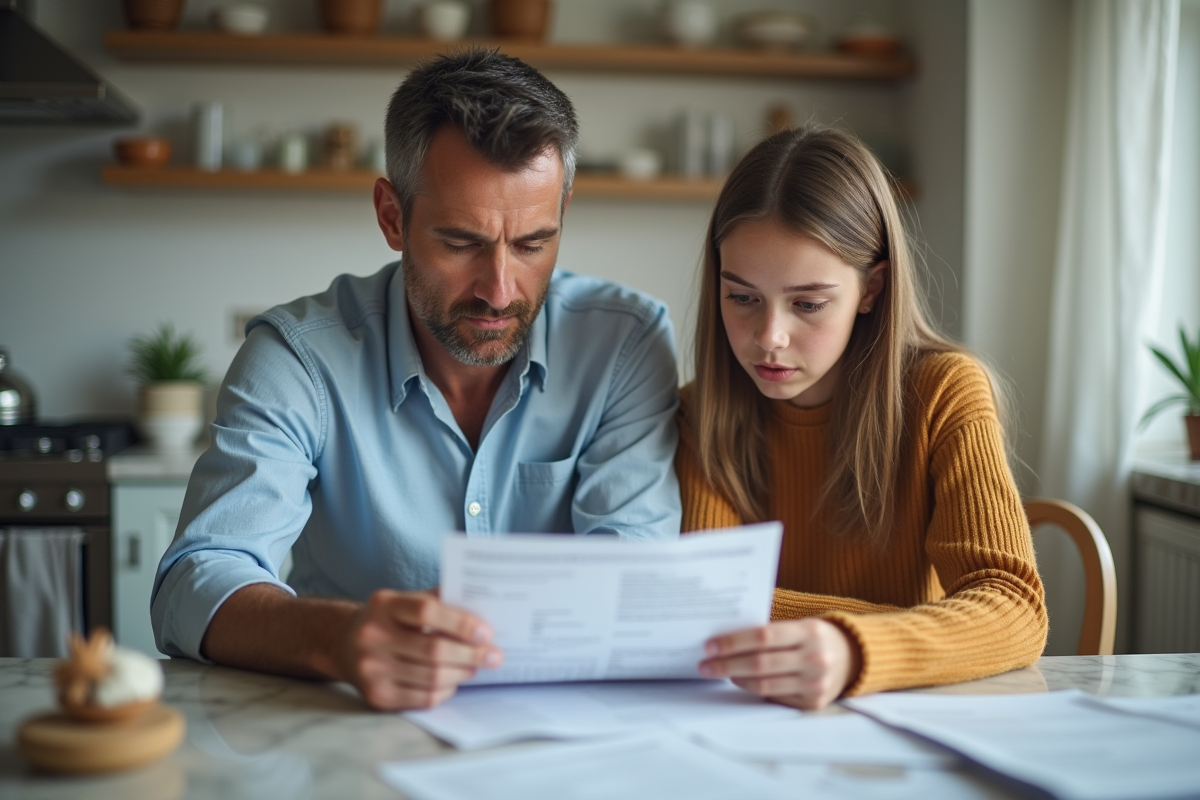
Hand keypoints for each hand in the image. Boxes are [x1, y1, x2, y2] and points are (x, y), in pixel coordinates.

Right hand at [340, 589, 502, 710]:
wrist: (343, 644)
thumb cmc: (387, 620)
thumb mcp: (403, 601)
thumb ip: (437, 600)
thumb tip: (481, 605)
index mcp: (384, 606)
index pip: (426, 612)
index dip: (460, 623)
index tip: (486, 632)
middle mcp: (372, 637)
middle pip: (433, 650)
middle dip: (471, 655)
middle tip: (494, 656)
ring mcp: (372, 670)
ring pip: (432, 678)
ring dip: (462, 673)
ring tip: (476, 666)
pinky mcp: (377, 697)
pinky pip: (424, 698)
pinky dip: (446, 690)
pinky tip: (454, 681)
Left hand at [698, 618, 859, 709]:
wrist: (853, 657)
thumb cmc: (815, 637)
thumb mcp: (800, 624)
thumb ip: (770, 631)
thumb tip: (726, 640)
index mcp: (810, 631)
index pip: (763, 637)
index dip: (733, 642)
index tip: (710, 646)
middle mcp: (815, 658)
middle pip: (759, 664)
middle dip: (726, 664)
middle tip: (705, 664)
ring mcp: (815, 683)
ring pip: (764, 684)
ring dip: (736, 679)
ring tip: (720, 672)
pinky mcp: (813, 703)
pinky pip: (775, 697)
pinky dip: (754, 689)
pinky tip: (742, 681)